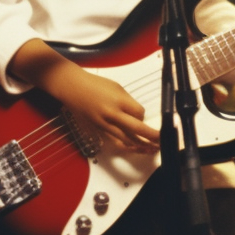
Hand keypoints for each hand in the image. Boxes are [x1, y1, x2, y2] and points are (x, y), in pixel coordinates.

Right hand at [43, 62, 159, 153]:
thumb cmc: (94, 84)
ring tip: (152, 149)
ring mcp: (104, 124)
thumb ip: (128, 102)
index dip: (144, 116)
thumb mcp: (116, 87)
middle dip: (152, 137)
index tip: (144, 116)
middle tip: (161, 141)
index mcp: (118, 100)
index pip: (140, 114)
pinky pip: (115, 142)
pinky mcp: (98, 131)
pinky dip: (127, 147)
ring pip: (127, 140)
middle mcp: (112, 114)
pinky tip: (135, 149)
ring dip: (141, 146)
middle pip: (137, 130)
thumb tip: (138, 114)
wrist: (73, 88)